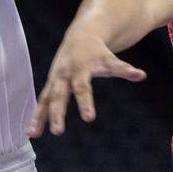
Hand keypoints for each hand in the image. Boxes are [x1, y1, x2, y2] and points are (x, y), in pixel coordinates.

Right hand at [28, 30, 145, 136]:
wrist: (80, 36)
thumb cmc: (98, 52)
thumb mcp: (110, 59)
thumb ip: (124, 68)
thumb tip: (141, 75)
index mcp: (79, 68)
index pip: (82, 88)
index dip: (85, 103)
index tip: (89, 119)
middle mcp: (63, 75)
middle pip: (59, 95)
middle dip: (57, 113)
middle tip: (58, 132)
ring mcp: (54, 80)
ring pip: (45, 99)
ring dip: (39, 117)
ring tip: (33, 134)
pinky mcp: (50, 85)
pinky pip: (41, 102)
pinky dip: (36, 116)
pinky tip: (31, 133)